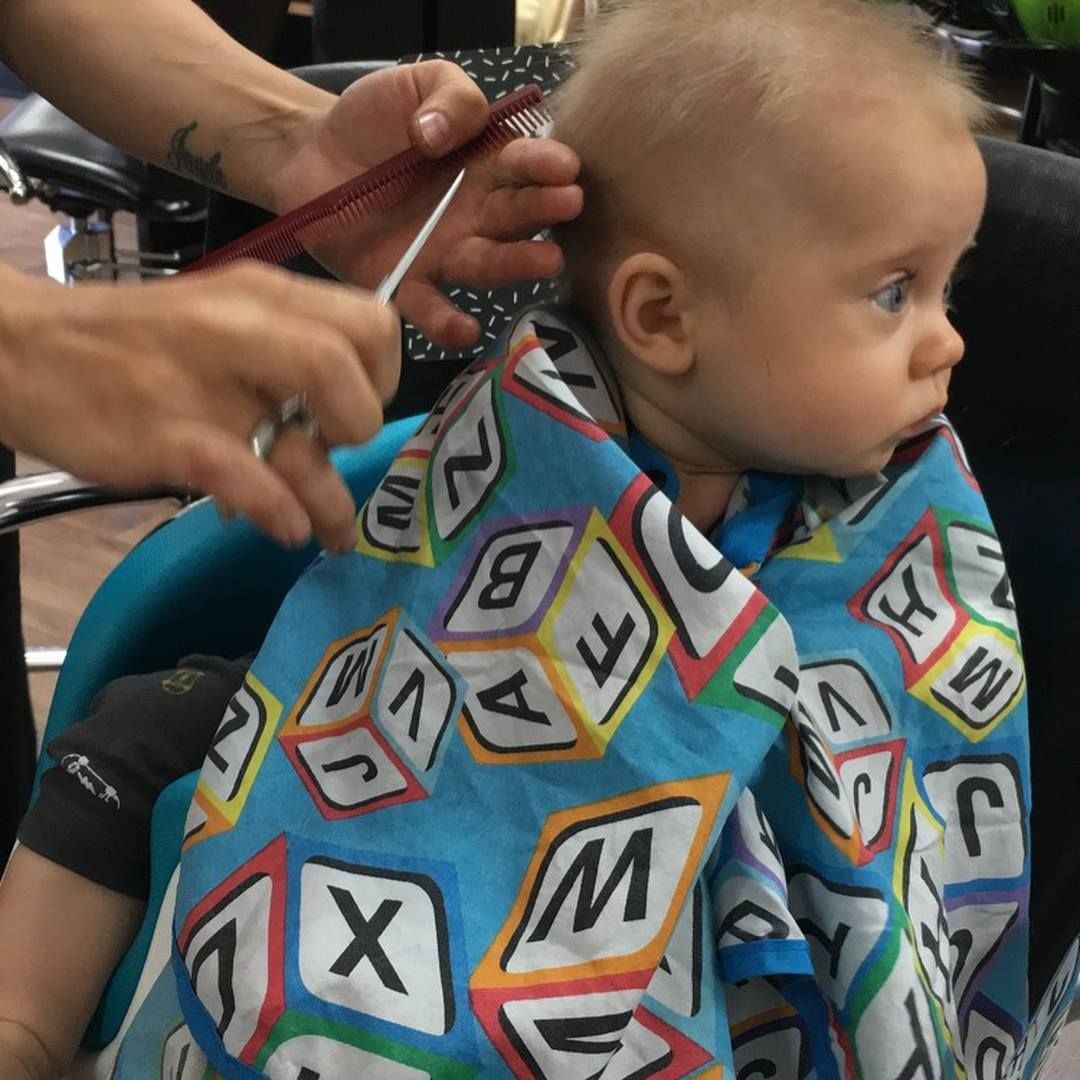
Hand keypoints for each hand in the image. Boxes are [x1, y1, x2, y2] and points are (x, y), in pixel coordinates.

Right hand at [0, 263, 399, 551]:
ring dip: (332, 502)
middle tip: (339, 452)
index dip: (383, 374)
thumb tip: (345, 408)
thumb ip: (286, 345)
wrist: (23, 348)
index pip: (370, 321)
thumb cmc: (134, 340)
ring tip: (332, 531)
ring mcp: (200, 385)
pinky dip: (280, 513)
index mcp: (261, 295)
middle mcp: (238, 330)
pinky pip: (248, 480)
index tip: (360, 407)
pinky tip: (286, 529)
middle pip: (346, 370)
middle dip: (362, 425)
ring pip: (302, 445)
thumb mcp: (218, 313)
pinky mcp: (164, 437)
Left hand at [267, 60, 582, 347]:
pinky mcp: (405, 282)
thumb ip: (448, 96)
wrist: (310, 153)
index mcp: (486, 165)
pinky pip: (429, 307)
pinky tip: (466, 330)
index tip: (565, 166)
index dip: (544, 163)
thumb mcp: (415, 82)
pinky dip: (447, 323)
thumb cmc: (374, 119)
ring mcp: (444, 253)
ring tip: (546, 261)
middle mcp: (476, 215)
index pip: (523, 164)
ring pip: (486, 264)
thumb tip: (441, 134)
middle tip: (569, 205)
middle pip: (516, 216)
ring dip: (517, 264)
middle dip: (544, 210)